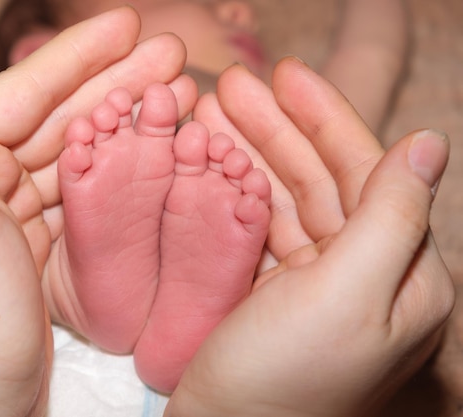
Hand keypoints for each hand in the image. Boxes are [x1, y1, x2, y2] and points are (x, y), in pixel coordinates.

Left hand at [0, 7, 193, 416]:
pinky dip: (119, 170)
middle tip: (173, 55)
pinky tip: (151, 153)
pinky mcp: (42, 241)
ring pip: (79, 152)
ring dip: (125, 124)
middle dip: (117, 82)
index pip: (23, 92)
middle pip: (60, 117)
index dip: (77, 55)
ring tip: (175, 99)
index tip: (129, 23)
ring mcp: (15, 211)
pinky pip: (86, 192)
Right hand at [166, 58, 453, 416]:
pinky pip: (259, 225)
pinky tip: (211, 165)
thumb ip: (391, 217)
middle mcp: (367, 275)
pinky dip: (235, 191)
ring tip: (206, 117)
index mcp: (404, 275)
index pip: (369, 173)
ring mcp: (318, 282)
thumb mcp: (347, 297)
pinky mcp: (275, 291)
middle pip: (321, 179)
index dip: (326, 119)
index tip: (286, 77)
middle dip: (275, 129)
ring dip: (248, 154)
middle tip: (227, 88)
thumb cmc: (283, 379)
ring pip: (285, 198)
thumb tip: (429, 143)